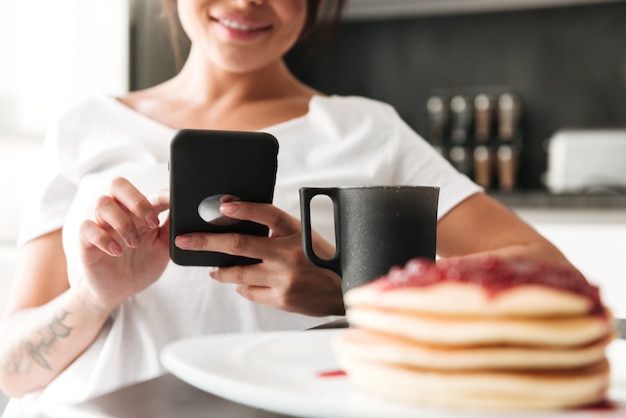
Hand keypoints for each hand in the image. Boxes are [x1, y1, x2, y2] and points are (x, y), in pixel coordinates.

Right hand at [77, 177, 170, 311]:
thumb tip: (186, 212)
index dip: (161, 195)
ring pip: (103, 203)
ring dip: (123, 222)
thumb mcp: (164, 247)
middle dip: (137, 200)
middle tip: (152, 222)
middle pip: (118, 185)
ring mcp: (101, 225)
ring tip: (135, 243)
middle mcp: (119, 213)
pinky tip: (117, 251)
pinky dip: (103, 238)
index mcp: (138, 212)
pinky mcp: (87, 241)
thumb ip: (173, 228)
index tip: (173, 205)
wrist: (121, 290)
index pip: (147, 192)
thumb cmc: (142, 265)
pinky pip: (87, 228)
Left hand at [174, 201, 344, 316]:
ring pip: (238, 273)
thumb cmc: (322, 258)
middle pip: (239, 245)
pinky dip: (241, 286)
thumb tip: (239, 221)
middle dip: (206, 241)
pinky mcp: (281, 299)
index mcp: (297, 232)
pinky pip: (249, 291)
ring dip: (220, 270)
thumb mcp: (305, 236)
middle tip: (186, 239)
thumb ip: (278, 230)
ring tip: (212, 267)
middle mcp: (289, 253)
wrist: (344, 289)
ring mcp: (284, 278)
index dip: (243, 209)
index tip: (222, 205)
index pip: (266, 214)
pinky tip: (242, 282)